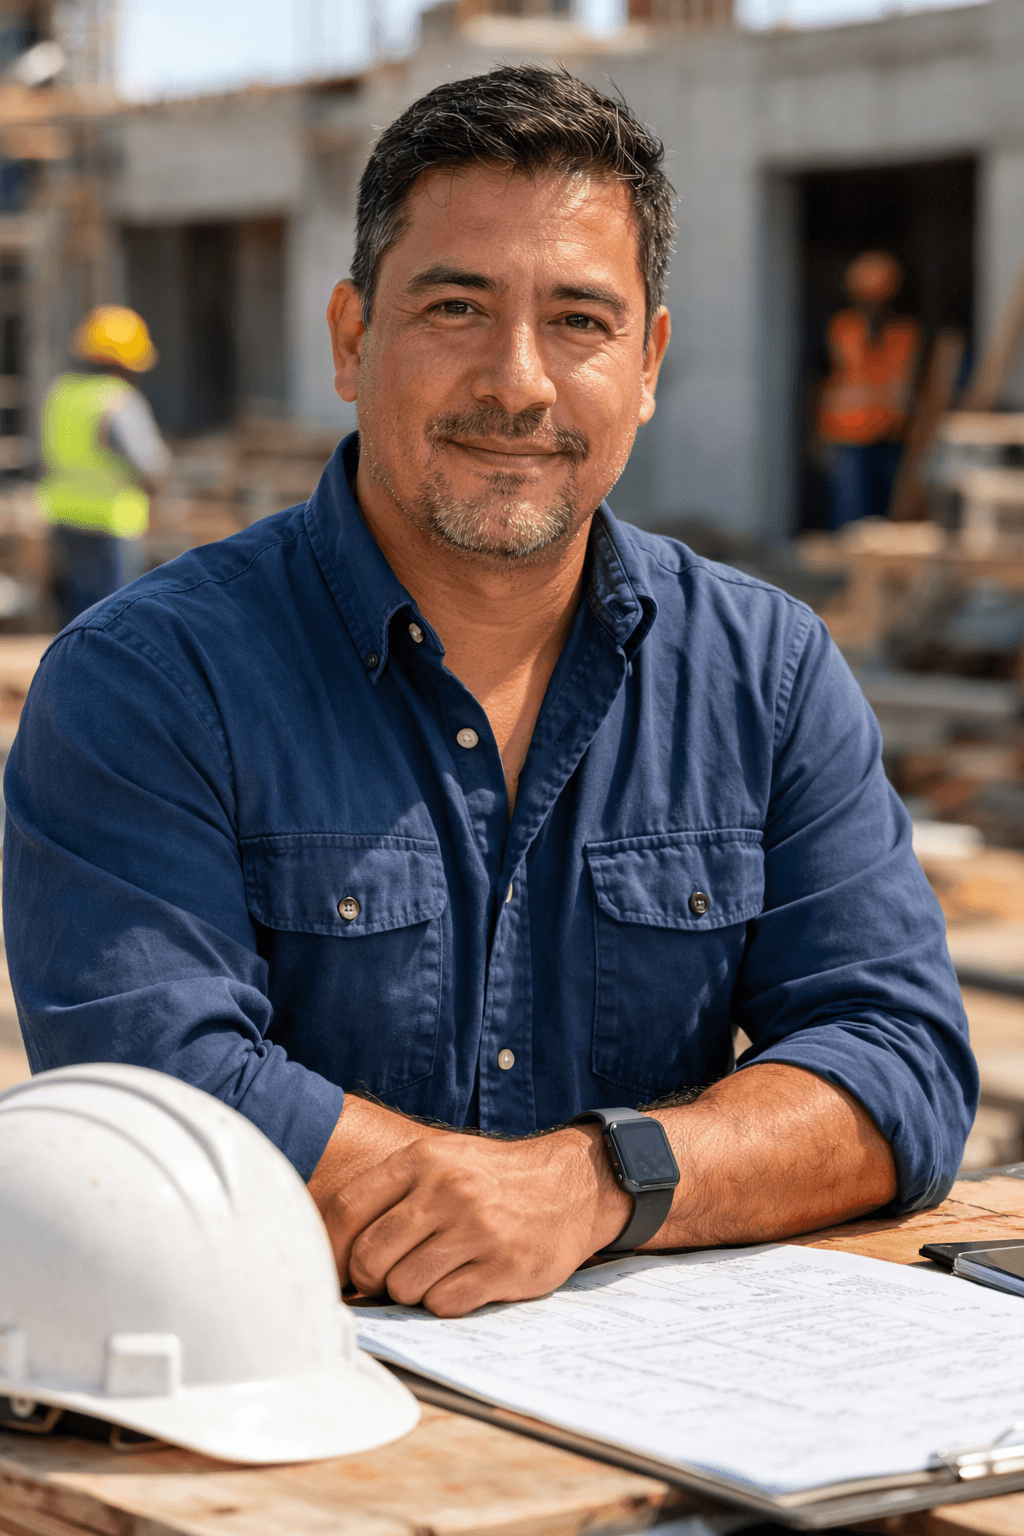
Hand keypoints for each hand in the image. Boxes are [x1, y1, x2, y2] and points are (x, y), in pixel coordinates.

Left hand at [320, 1126, 632, 1316]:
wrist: (571, 1186)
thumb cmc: (493, 1180)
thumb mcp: (444, 1159)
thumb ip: (394, 1190)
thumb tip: (333, 1241)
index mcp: (423, 1159)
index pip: (348, 1209)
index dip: (333, 1246)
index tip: (339, 1264)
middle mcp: (447, 1190)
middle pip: (370, 1256)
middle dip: (370, 1279)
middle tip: (386, 1278)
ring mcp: (477, 1229)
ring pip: (404, 1285)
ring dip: (410, 1292)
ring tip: (432, 1275)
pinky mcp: (503, 1266)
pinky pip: (443, 1304)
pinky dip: (443, 1303)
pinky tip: (461, 1284)